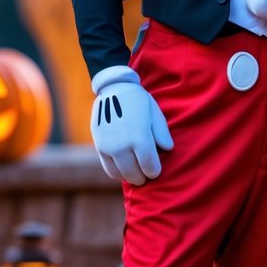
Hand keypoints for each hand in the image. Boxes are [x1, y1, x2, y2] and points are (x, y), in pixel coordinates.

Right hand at [90, 66, 172, 185]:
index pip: (149, 166)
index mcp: (139, 137)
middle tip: (148, 174)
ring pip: (122, 174)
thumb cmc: (138, 101)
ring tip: (137, 172)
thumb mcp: (155, 113)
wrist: (112, 90)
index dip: (155, 171)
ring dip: (131, 177)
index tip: (156, 170)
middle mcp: (122, 145)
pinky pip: (109, 169)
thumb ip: (162, 133)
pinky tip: (125, 169)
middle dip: (143, 176)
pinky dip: (118, 173)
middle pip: (135, 174)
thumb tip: (167, 149)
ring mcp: (109, 147)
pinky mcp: (99, 147)